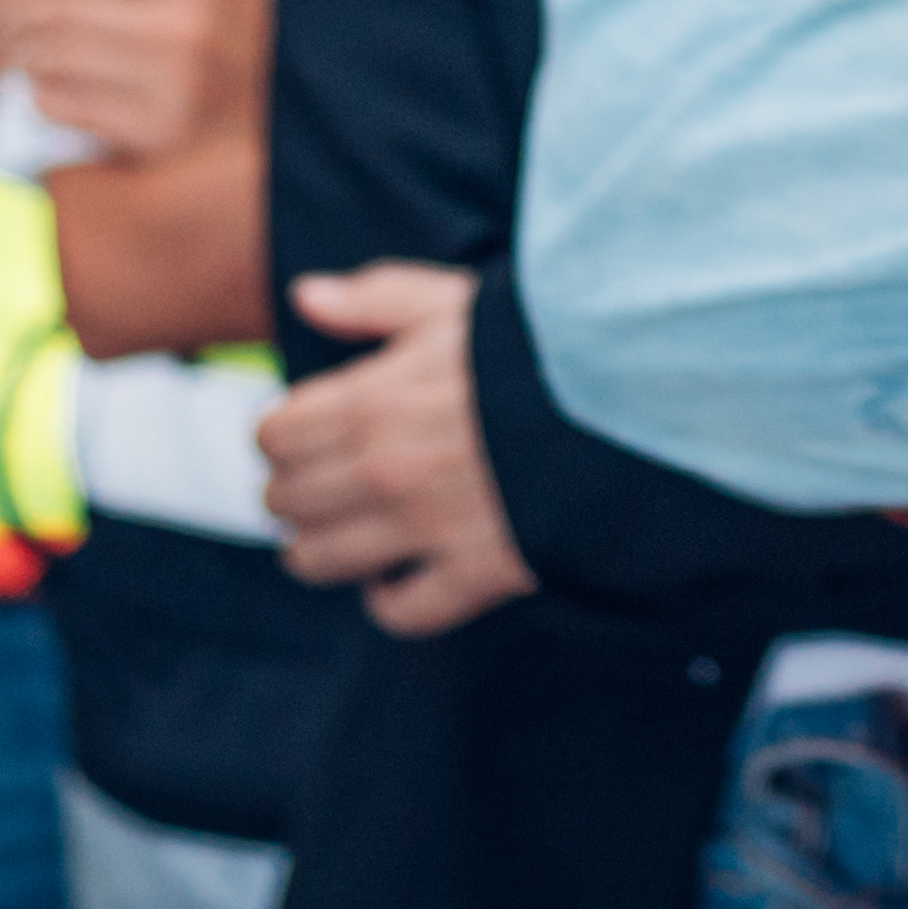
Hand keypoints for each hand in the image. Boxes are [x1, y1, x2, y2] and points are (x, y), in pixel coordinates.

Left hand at [0, 0, 271, 162]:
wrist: (300, 133)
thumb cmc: (276, 38)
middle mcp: (185, 35)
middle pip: (65, 10)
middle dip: (18, 5)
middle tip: (1, 9)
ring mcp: (169, 90)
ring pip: (59, 58)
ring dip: (20, 50)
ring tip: (9, 45)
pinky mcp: (153, 138)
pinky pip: (71, 107)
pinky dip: (42, 94)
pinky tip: (40, 87)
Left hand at [261, 259, 534, 635]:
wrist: (631, 394)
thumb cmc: (543, 341)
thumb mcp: (453, 301)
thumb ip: (374, 299)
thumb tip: (306, 297)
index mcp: (373, 398)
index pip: (276, 435)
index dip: (278, 434)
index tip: (299, 432)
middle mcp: (384, 469)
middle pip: (287, 501)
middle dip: (292, 490)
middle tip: (316, 482)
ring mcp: (426, 527)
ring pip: (322, 561)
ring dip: (318, 550)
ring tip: (338, 534)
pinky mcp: (476, 571)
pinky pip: (402, 611)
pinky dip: (387, 600)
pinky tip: (394, 579)